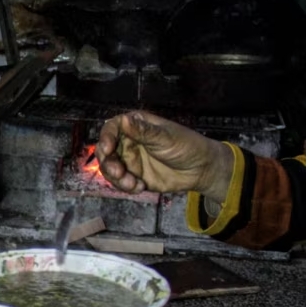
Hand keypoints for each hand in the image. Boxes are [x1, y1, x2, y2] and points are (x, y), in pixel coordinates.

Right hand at [95, 111, 232, 202]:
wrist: (201, 170)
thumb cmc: (187, 146)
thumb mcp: (165, 138)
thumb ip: (143, 131)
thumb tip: (124, 120)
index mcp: (135, 126)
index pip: (112, 129)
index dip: (106, 138)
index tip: (107, 149)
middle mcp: (128, 142)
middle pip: (106, 151)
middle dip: (108, 163)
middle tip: (118, 172)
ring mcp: (130, 159)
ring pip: (110, 168)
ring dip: (116, 177)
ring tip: (132, 184)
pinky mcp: (133, 175)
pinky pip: (120, 182)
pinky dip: (125, 186)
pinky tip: (140, 187)